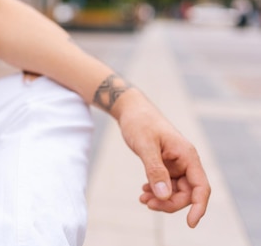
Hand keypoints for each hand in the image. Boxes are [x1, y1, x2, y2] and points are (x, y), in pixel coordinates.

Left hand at [115, 89, 210, 227]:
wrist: (131, 110)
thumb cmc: (140, 123)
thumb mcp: (145, 146)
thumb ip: (155, 170)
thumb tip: (164, 195)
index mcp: (187, 155)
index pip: (201, 187)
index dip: (199, 207)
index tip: (190, 223)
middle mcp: (185, 161)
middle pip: (187, 193)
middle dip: (169, 203)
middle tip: (146, 202)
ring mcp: (176, 163)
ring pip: (175, 191)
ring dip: (161, 198)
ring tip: (142, 198)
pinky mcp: (166, 164)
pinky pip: (166, 184)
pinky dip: (156, 191)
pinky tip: (143, 191)